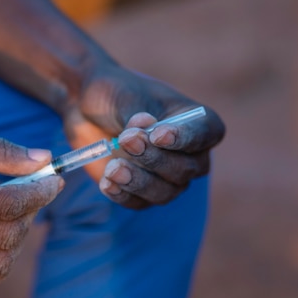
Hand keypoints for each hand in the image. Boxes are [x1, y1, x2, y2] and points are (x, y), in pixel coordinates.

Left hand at [64, 65, 224, 208]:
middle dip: (154, 159)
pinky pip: (141, 203)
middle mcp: (190, 153)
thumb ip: (136, 116)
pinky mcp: (144, 192)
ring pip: (165, 192)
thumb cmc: (116, 94)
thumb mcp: (125, 96)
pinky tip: (106, 183)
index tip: (158, 135)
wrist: (89, 109)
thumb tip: (143, 133)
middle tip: (125, 140)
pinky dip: (124, 195)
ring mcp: (168, 176)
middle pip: (186, 169)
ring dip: (139, 182)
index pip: (208, 134)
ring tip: (112, 168)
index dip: (186, 138)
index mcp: (197, 120)